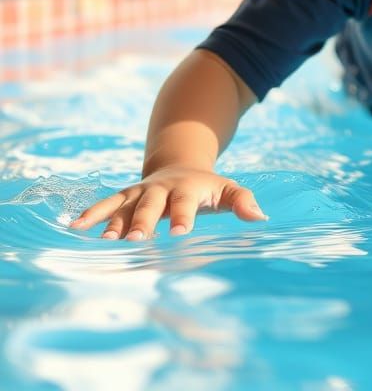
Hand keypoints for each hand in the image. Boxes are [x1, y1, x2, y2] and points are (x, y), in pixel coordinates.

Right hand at [68, 166, 267, 239]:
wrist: (181, 165)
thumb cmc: (207, 187)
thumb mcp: (228, 189)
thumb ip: (243, 201)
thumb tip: (261, 218)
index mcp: (188, 188)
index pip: (186, 203)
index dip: (183, 217)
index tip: (180, 235)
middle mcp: (161, 188)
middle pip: (151, 205)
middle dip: (143, 222)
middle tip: (134, 241)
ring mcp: (141, 191)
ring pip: (125, 206)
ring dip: (113, 223)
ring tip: (104, 242)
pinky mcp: (125, 195)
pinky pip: (106, 204)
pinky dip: (91, 214)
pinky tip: (74, 227)